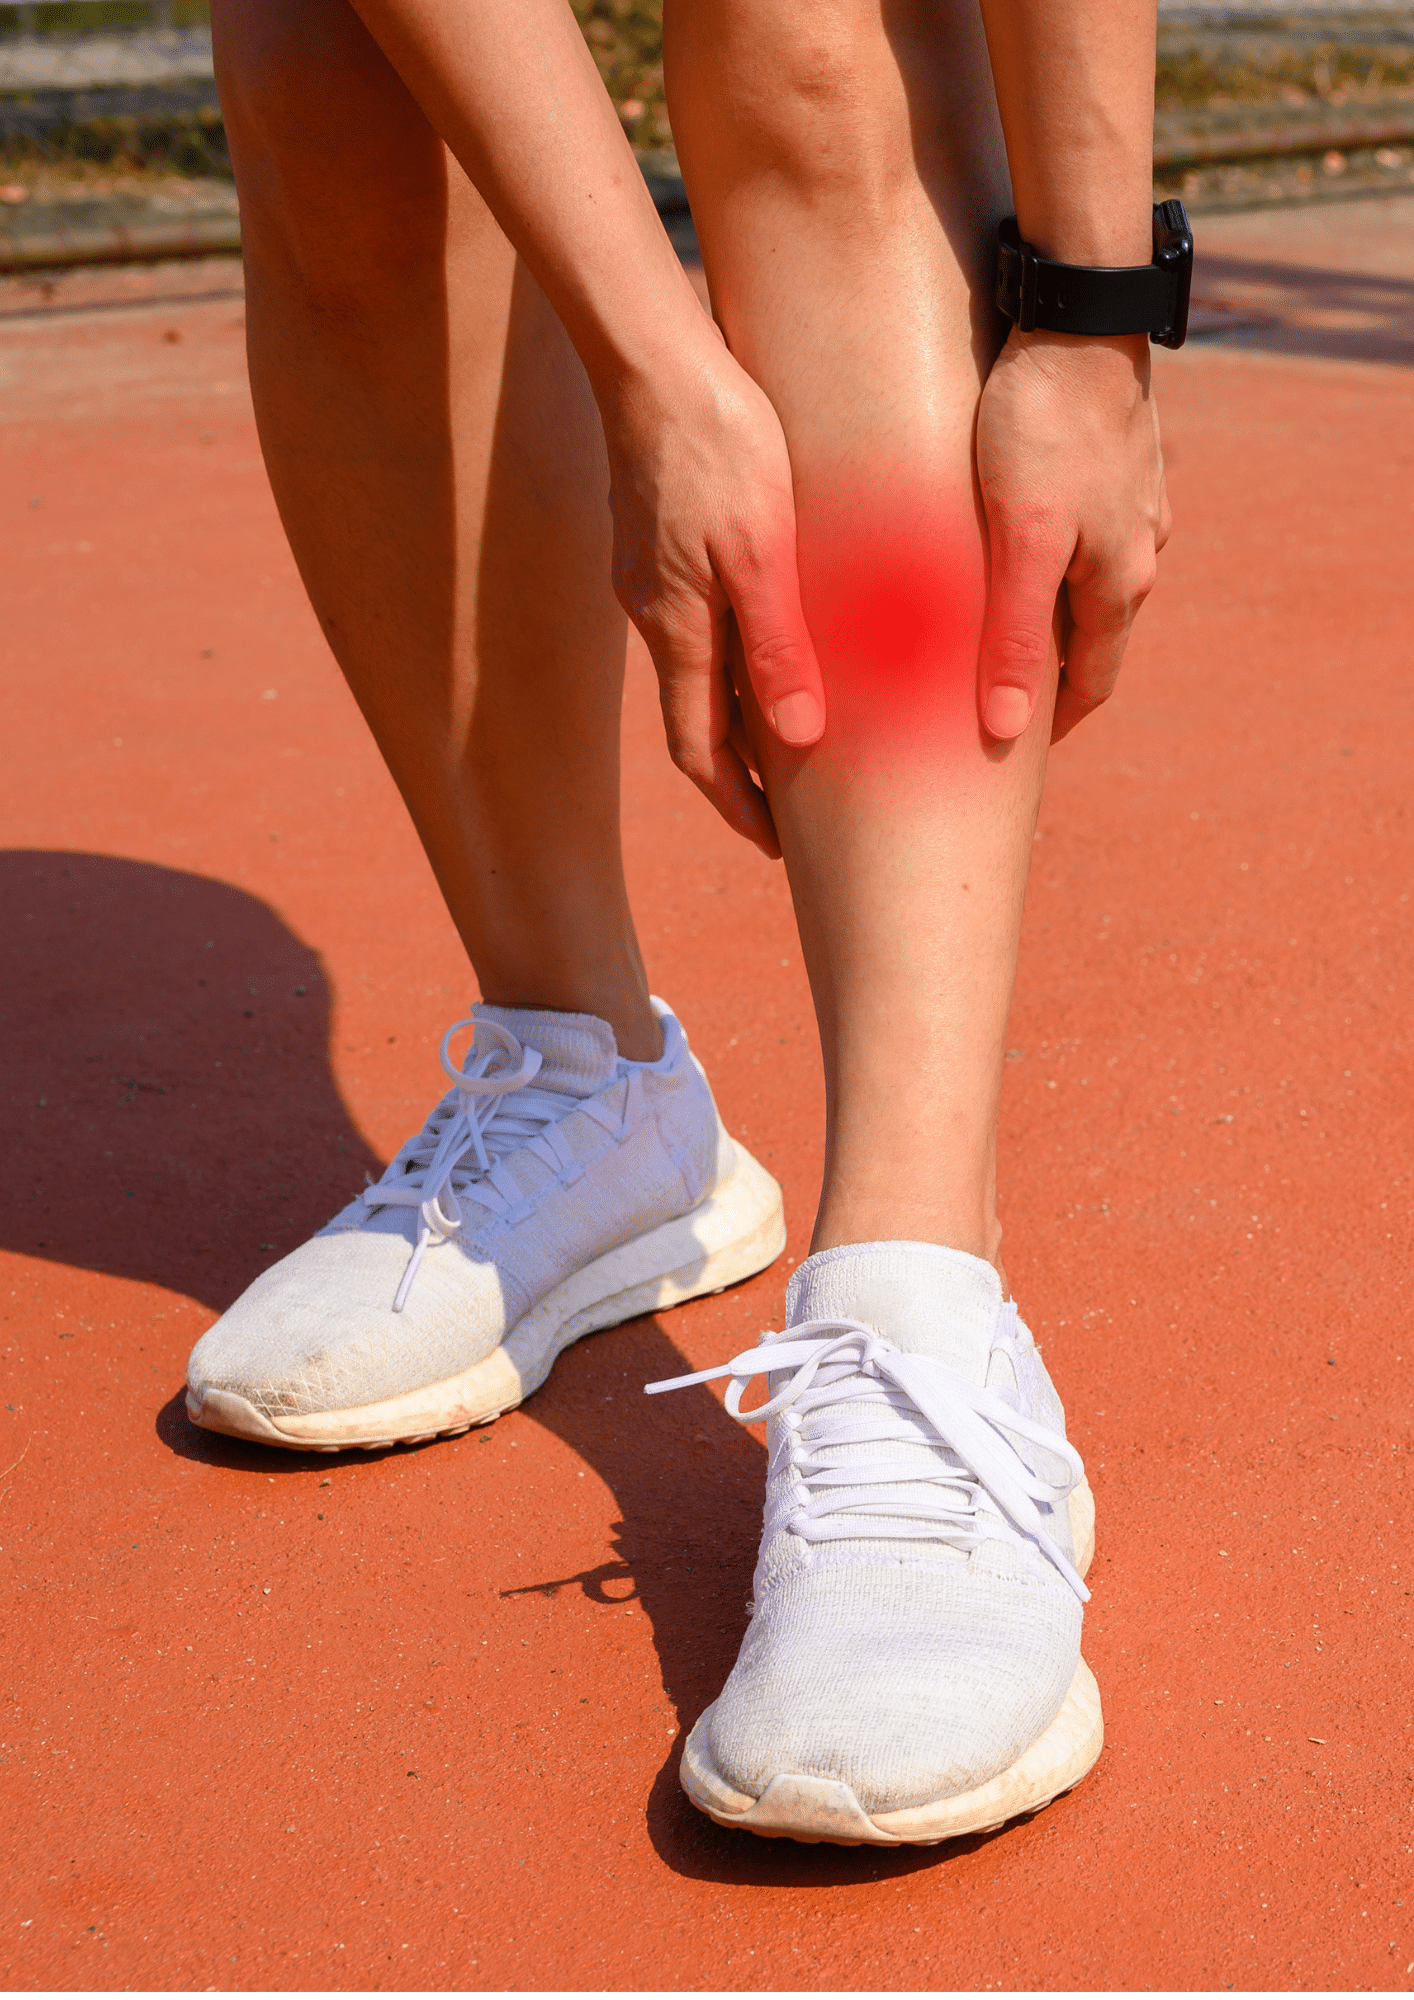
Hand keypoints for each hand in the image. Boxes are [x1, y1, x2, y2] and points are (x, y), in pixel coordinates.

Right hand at [598, 328, 824, 856]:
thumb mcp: (762, 548)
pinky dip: (732, 661)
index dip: (738, 806)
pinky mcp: (657, 542)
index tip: (778, 848)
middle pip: (694, 722)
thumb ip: (778, 645)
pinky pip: (696, 625)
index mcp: (677, 627)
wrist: (652, 356)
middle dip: (739, 778)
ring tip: (794, 743)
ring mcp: (648, 578)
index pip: (699, 751)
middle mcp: (653, 614)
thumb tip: (796, 741)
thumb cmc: (719, 442)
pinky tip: (770, 649)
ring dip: (738, 719)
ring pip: (696, 673)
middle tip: (790, 816)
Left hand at [975, 327, 1170, 743]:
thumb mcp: (1021, 542)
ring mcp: (1135, 504)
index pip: (1093, 682)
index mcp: (1119, 583)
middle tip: (999, 701)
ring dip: (1054, 616)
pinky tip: (1023, 549)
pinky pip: (1088, 534)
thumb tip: (1006, 729)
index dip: (1055, 723)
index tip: (1016, 754)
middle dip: (1051, 675)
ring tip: (1001, 630)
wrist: (1083, 314)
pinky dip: (1057, 562)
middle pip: (1096, 637)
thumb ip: (1010, 635)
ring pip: (1092, 583)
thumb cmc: (1042, 426)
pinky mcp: (1118, 463)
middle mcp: (1140, 550)